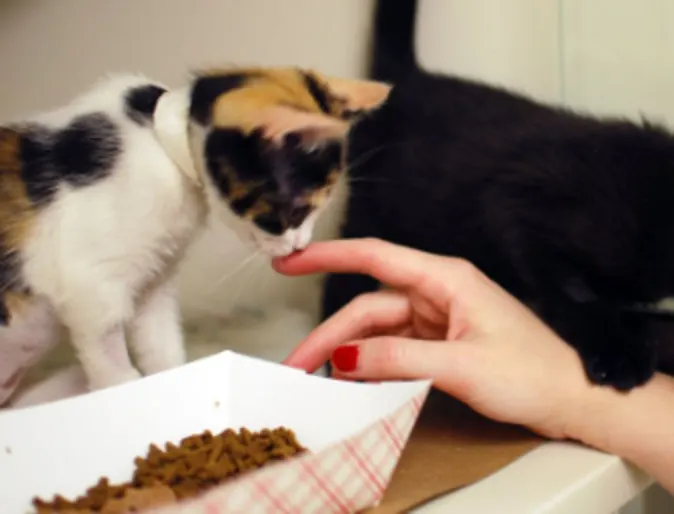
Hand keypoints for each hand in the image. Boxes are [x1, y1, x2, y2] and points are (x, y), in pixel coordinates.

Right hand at [273, 238, 592, 439]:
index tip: (289, 260)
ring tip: (316, 380)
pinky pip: (392, 348)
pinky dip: (370, 364)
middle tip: (298, 365)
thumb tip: (344, 357)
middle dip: (331, 335)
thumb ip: (400, 358)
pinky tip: (351, 381)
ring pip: (376, 330)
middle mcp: (436, 292)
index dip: (328, 255)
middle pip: (368, 307)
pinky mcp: (437, 342)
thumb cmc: (531, 372)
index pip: (375, 256)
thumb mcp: (462, 365)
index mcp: (445, 279)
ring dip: (346, 353)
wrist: (570, 397)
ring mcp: (435, 318)